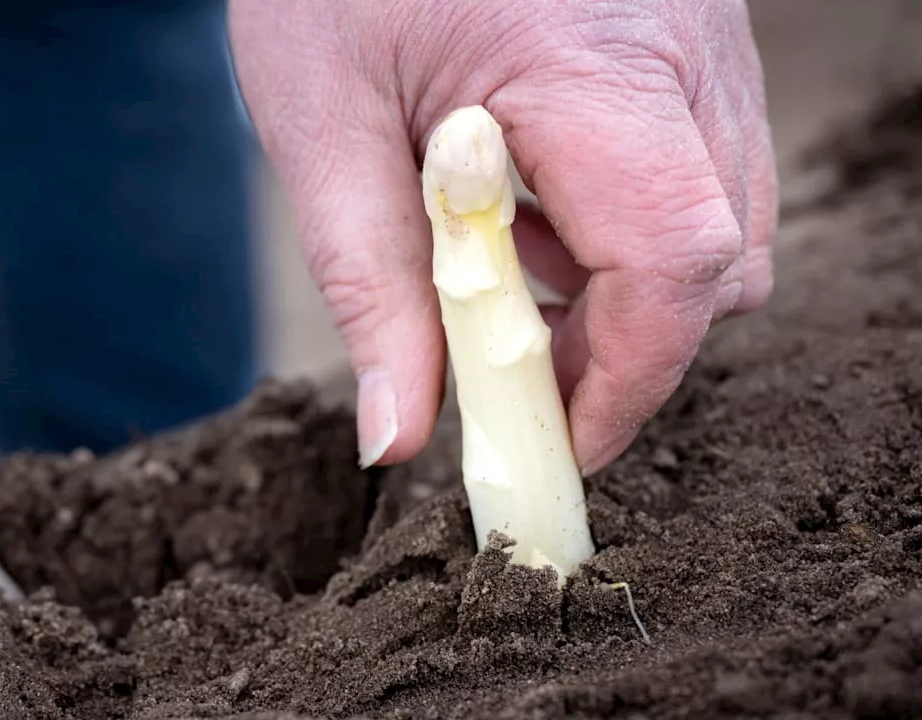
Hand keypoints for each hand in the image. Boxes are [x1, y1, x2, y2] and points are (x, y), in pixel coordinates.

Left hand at [228, 0, 776, 472]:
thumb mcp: (325, 130)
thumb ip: (370, 289)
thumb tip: (398, 438)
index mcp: (594, 63)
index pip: (672, 260)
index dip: (626, 379)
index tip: (553, 441)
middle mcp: (681, 44)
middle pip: (719, 256)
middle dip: (627, 349)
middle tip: (518, 381)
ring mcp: (699, 36)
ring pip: (725, 221)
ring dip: (628, 291)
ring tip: (505, 283)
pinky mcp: (686, 39)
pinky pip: (702, 169)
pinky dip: (629, 230)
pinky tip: (533, 220)